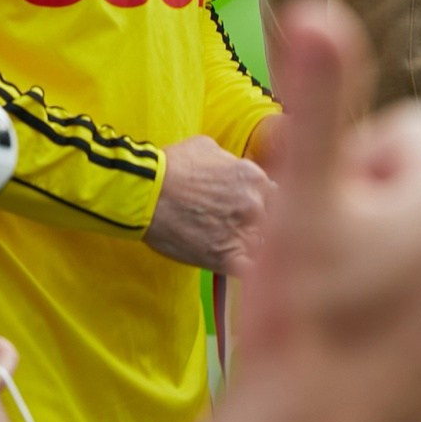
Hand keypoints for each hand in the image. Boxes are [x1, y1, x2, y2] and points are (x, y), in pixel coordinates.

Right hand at [145, 135, 273, 275]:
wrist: (144, 193)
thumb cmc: (170, 167)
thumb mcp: (206, 147)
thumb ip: (229, 160)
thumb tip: (233, 167)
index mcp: (254, 178)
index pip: (276, 196)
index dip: (264, 204)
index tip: (249, 210)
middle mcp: (254, 205)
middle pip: (273, 222)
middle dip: (261, 226)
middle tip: (239, 228)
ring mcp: (242, 233)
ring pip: (265, 248)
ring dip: (256, 249)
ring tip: (235, 247)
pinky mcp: (226, 258)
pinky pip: (252, 272)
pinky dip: (251, 274)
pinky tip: (244, 272)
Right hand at [239, 0, 420, 421]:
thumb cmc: (301, 324)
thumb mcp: (300, 199)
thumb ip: (320, 95)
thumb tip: (314, 7)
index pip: (399, 135)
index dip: (344, 173)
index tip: (323, 227)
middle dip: (371, 218)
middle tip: (325, 273)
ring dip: (393, 269)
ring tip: (344, 318)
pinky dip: (416, 325)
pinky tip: (368, 354)